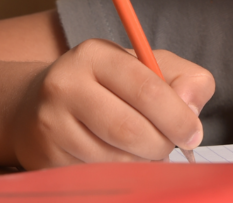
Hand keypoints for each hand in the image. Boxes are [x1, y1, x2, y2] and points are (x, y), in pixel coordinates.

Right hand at [12, 39, 213, 168]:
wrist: (39, 104)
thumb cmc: (110, 85)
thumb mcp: (149, 66)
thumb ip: (184, 79)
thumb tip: (191, 108)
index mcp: (96, 55)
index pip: (147, 89)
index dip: (177, 116)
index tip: (194, 134)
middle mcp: (65, 85)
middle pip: (129, 130)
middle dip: (161, 144)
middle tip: (171, 145)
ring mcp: (50, 124)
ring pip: (113, 159)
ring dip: (141, 162)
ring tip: (143, 148)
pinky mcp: (43, 158)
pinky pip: (95, 176)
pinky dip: (118, 174)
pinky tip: (118, 157)